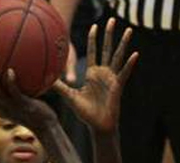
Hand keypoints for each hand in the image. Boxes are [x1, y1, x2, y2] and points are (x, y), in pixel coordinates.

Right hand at [0, 65, 57, 131]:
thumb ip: (13, 89)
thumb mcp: (20, 100)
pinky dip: (11, 82)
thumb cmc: (34, 112)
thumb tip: (11, 68)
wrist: (47, 126)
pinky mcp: (25, 107)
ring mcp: (13, 109)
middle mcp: (2, 109)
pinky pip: (16, 94)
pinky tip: (10, 71)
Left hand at [52, 18, 138, 132]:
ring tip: (129, 30)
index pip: (93, 52)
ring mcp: (112, 78)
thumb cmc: (86, 113)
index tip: (95, 26)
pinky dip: (129, 64)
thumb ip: (59, 86)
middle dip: (110, 34)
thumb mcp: (69, 97)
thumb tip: (44, 79)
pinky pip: (124, 73)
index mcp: (93, 73)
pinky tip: (135, 54)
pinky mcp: (118, 86)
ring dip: (123, 44)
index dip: (94, 39)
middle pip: (107, 49)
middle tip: (113, 20)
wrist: (98, 126)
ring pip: (118, 57)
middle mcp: (103, 73)